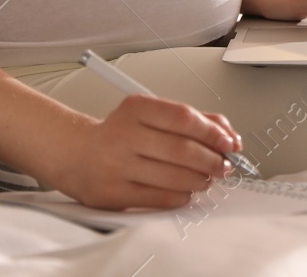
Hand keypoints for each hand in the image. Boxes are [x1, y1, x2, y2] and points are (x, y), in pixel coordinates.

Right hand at [49, 94, 241, 210]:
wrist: (77, 155)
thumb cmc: (121, 134)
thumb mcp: (150, 115)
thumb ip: (189, 119)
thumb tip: (227, 132)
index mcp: (135, 108)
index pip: (183, 117)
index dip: (212, 131)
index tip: (228, 141)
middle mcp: (124, 134)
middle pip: (182, 150)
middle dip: (211, 160)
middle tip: (223, 164)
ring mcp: (118, 165)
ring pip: (174, 177)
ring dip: (199, 180)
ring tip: (206, 178)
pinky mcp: (115, 193)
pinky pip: (160, 198)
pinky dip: (181, 196)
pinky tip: (185, 191)